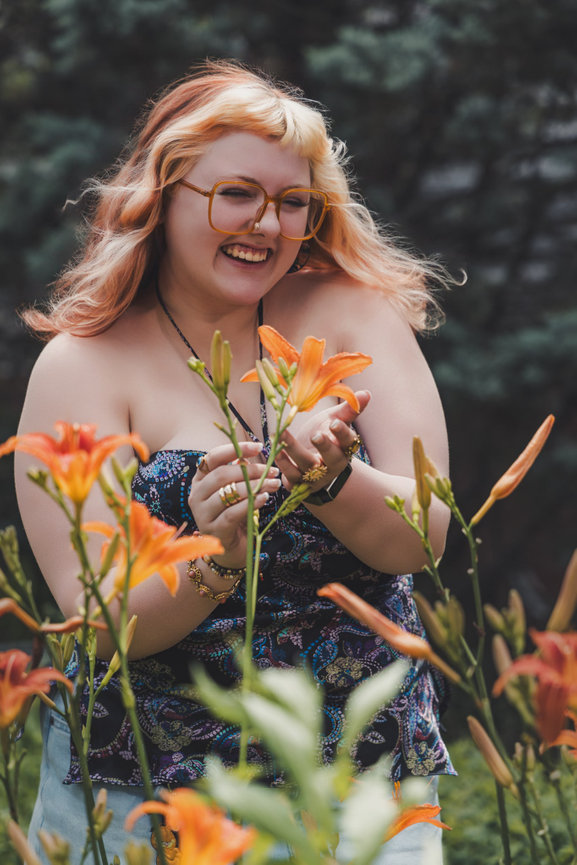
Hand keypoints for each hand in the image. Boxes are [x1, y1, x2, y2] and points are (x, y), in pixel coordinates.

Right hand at [188, 441, 280, 564]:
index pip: (213, 457)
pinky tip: (264, 498)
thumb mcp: (236, 491)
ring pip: (227, 492)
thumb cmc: (234, 514)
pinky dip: (251, 503)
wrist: (231, 548)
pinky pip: (233, 512)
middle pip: (222, 474)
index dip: (235, 449)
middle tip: (272, 470)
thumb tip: (249, 455)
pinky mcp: (213, 529)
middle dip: (251, 470)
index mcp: (200, 480)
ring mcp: (202, 513)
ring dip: (255, 486)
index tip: (259, 446)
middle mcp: (196, 494)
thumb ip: (240, 473)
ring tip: (274, 484)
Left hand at [276, 390, 370, 491]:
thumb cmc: (326, 437)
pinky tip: (275, 449)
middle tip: (316, 435)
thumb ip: (348, 410)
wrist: (313, 467)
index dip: (342, 433)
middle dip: (325, 447)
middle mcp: (332, 465)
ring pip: (306, 464)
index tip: (334, 423)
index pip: (348, 441)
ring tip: (280, 432)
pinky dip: (282, 463)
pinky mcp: (299, 483)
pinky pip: (291, 476)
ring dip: (293, 448)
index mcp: (344, 448)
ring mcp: (316, 476)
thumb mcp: (335, 421)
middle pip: (332, 458)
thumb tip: (365, 393)